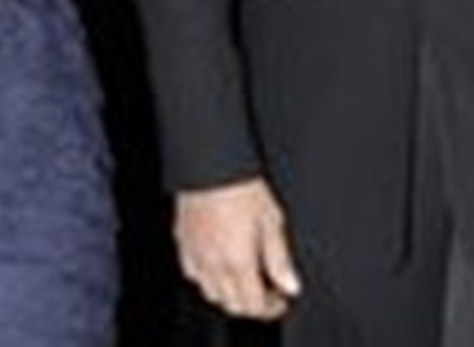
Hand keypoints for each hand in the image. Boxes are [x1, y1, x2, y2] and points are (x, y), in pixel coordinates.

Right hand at [174, 178, 301, 320]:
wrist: (209, 164)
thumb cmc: (241, 187)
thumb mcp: (271, 220)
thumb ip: (280, 259)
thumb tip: (290, 285)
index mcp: (238, 263)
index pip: (254, 306)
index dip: (271, 308)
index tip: (281, 299)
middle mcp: (214, 265)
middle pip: (232, 305)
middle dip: (252, 304)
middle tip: (268, 289)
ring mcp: (195, 256)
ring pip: (211, 293)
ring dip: (230, 293)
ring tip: (244, 277)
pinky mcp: (183, 243)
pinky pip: (193, 274)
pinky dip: (208, 277)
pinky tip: (219, 264)